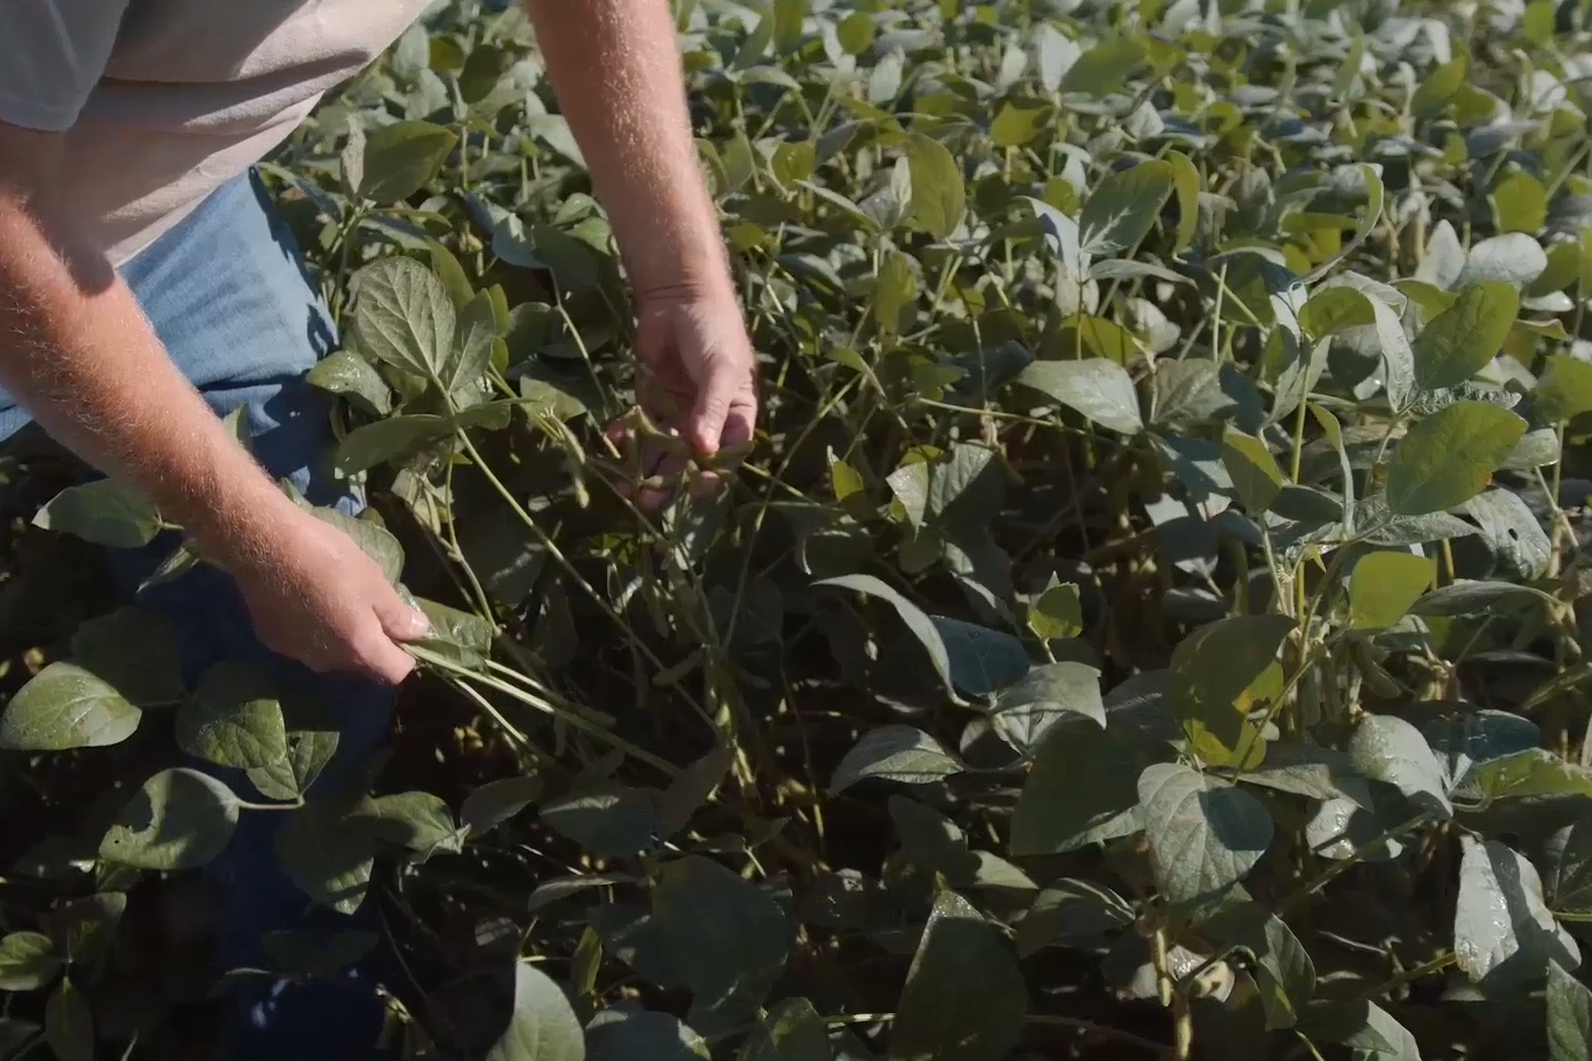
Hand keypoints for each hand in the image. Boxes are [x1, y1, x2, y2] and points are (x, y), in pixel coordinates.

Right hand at [208, 504, 430, 684]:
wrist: (265, 546)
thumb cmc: (329, 560)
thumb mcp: (374, 582)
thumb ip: (397, 615)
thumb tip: (419, 633)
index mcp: (359, 650)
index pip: (395, 673)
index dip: (407, 657)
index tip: (407, 635)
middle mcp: (328, 662)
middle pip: (362, 665)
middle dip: (373, 645)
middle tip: (372, 609)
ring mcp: (297, 654)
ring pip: (331, 656)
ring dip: (340, 638)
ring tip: (337, 602)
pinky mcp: (273, 640)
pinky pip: (303, 643)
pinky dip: (311, 630)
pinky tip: (305, 601)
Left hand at [625, 284, 757, 507]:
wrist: (680, 296)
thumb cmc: (714, 332)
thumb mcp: (721, 371)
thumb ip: (712, 410)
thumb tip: (704, 451)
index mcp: (736, 416)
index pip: (726, 455)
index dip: (711, 475)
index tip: (693, 489)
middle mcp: (707, 420)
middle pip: (689, 459)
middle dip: (669, 481)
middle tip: (648, 502)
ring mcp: (677, 411)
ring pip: (661, 448)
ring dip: (644, 467)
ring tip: (625, 487)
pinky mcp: (650, 398)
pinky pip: (639, 426)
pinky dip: (626, 436)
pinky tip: (613, 442)